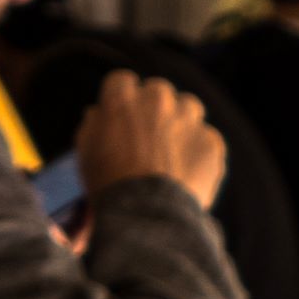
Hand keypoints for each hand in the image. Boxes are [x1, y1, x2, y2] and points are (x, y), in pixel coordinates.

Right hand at [76, 71, 225, 211]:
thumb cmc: (110, 186)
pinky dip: (200, 153)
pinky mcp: (211, 141)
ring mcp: (188, 118)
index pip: (122, 82)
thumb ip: (94, 125)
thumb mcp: (86, 152)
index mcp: (122, 98)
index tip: (124, 117)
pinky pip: (207, 139)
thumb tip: (99, 114)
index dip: (124, 101)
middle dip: (155, 109)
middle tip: (150, 138)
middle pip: (158, 92)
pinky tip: (189, 174)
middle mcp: (157, 99)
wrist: (147, 215)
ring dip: (182, 123)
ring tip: (173, 154)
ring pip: (188, 108)